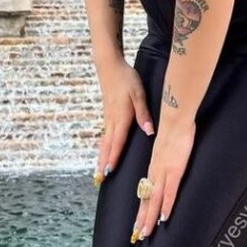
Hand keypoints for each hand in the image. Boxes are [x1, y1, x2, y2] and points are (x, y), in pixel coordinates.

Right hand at [94, 59, 153, 186]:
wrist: (110, 66)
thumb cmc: (126, 79)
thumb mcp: (138, 94)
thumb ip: (143, 114)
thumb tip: (149, 132)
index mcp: (121, 117)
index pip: (117, 142)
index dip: (113, 157)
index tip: (108, 172)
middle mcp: (112, 121)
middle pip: (107, 146)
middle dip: (102, 163)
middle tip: (98, 180)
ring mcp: (108, 118)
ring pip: (104, 142)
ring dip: (101, 157)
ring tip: (97, 172)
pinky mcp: (107, 115)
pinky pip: (104, 135)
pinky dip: (103, 147)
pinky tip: (103, 152)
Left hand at [131, 118, 195, 243]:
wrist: (175, 117)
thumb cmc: (174, 129)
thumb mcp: (166, 146)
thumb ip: (165, 157)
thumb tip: (166, 163)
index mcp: (154, 166)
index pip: (146, 192)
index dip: (142, 209)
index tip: (138, 223)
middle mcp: (156, 172)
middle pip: (147, 200)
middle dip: (142, 220)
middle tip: (137, 236)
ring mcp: (164, 171)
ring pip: (155, 200)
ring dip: (149, 218)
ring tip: (145, 233)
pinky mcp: (175, 169)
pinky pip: (170, 192)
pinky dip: (166, 206)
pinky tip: (163, 218)